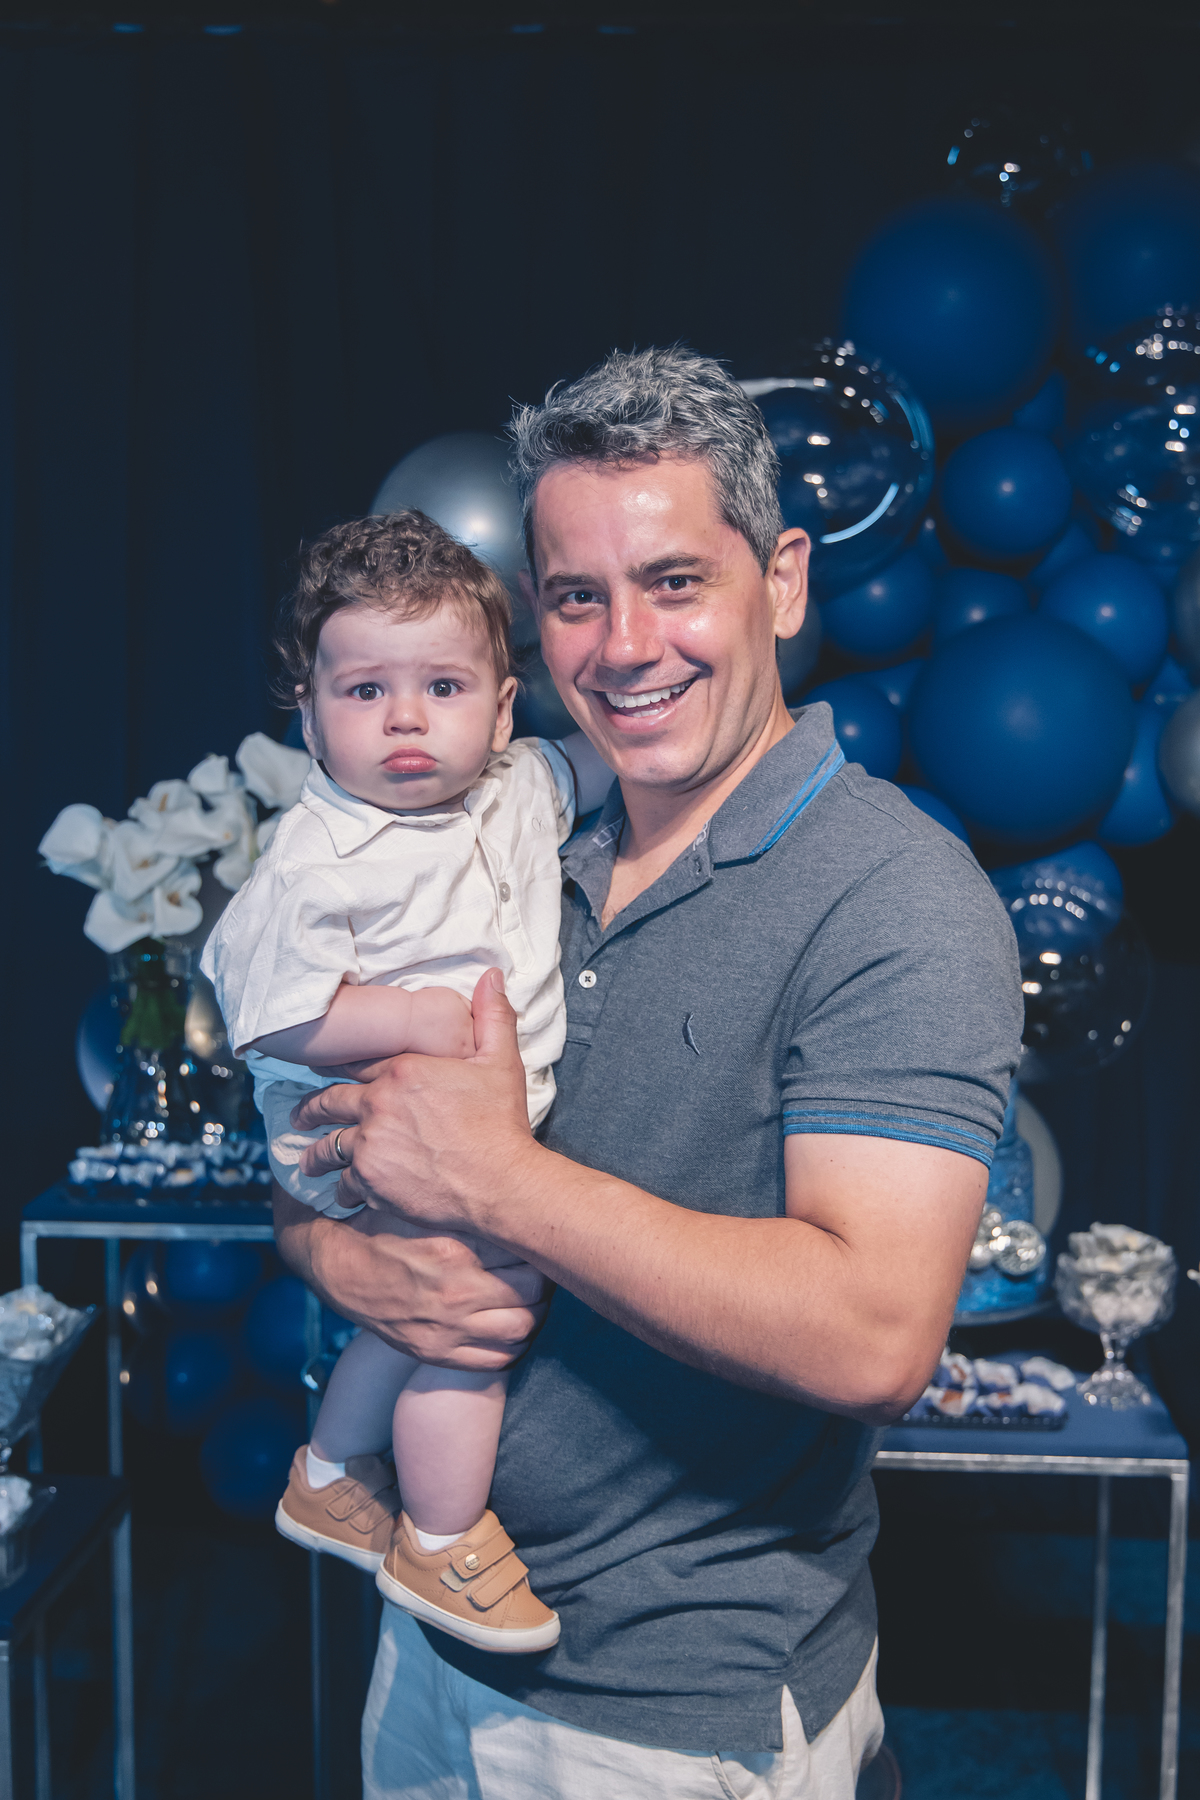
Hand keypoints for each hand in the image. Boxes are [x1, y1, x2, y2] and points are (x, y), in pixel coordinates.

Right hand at [274, 1184, 548, 1369]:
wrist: (335, 1264)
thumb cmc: (384, 1224)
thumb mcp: (424, 1204)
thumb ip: (468, 1206)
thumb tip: (517, 1196)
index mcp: (456, 1248)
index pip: (527, 1252)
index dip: (540, 1246)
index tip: (539, 1240)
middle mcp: (456, 1291)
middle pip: (535, 1293)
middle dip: (546, 1282)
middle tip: (544, 1270)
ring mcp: (446, 1327)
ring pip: (522, 1329)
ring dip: (534, 1315)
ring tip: (530, 1299)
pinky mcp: (435, 1352)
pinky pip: (496, 1361)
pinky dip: (512, 1347)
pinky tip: (508, 1328)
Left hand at [290, 968, 541, 1233]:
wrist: (500, 1182)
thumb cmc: (500, 1125)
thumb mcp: (501, 1062)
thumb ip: (492, 1017)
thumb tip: (491, 976)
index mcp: (403, 1070)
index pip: (359, 1063)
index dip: (341, 1066)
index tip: (325, 1070)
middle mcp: (378, 1104)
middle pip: (331, 1102)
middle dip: (312, 1108)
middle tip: (300, 1114)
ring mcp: (370, 1143)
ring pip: (330, 1146)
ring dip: (317, 1154)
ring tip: (308, 1162)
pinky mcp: (371, 1180)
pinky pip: (345, 1182)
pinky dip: (342, 1188)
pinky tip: (341, 1192)